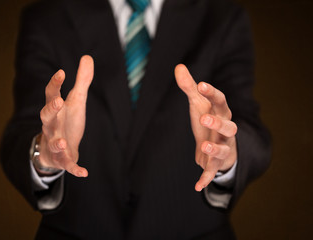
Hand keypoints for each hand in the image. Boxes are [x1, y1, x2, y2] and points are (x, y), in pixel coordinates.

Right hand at [38, 55, 93, 176]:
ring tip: (63, 142)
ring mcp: (56, 144)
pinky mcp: (64, 160)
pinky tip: (84, 173)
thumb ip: (82, 81)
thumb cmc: (66, 122)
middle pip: (47, 117)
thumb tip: (87, 56)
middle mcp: (52, 127)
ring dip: (58, 142)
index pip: (51, 95)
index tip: (62, 72)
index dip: (55, 84)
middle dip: (51, 109)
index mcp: (55, 111)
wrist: (57, 150)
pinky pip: (68, 165)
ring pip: (54, 143)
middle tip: (57, 101)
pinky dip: (75, 169)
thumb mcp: (76, 101)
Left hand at [175, 64, 236, 191]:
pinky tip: (196, 186)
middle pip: (228, 126)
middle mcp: (225, 130)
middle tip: (203, 116)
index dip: (212, 93)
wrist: (216, 146)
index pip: (220, 101)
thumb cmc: (208, 120)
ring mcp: (222, 147)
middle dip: (217, 122)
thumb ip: (189, 87)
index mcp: (221, 113)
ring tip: (204, 146)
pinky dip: (205, 178)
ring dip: (214, 148)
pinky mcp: (215, 163)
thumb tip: (178, 66)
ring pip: (223, 148)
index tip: (200, 84)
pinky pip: (212, 171)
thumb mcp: (198, 104)